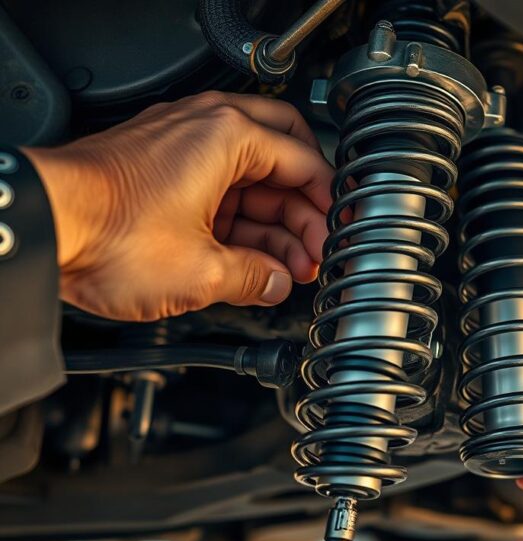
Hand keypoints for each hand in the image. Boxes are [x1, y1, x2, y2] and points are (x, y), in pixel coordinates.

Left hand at [23, 91, 333, 320]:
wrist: (41, 228)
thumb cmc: (107, 231)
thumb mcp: (203, 272)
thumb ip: (256, 277)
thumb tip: (278, 283)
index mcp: (229, 135)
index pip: (306, 163)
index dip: (327, 207)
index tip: (336, 235)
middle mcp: (205, 129)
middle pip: (283, 162)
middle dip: (303, 212)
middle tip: (315, 250)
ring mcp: (179, 146)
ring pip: (249, 179)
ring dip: (272, 223)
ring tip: (286, 267)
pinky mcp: (157, 168)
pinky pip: (215, 189)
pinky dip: (236, 221)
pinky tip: (248, 259)